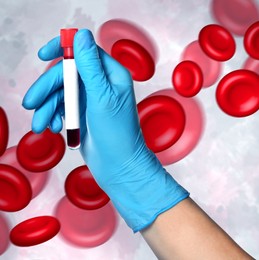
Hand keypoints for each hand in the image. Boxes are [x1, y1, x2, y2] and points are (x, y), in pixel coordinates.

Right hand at [22, 29, 188, 231]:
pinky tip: (53, 127)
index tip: (43, 54)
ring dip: (47, 107)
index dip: (63, 49)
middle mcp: (101, 84)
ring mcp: (91, 99)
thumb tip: (81, 36)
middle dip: (47, 88)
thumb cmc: (118, 135)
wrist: (119, 166)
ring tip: (41, 125)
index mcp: (111, 75)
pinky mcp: (82, 114)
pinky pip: (62, 107)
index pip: (85, 52)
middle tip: (31, 103)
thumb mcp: (103, 98)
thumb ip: (90, 67)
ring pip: (61, 93)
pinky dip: (54, 115)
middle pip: (67, 75)